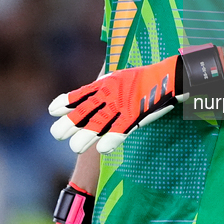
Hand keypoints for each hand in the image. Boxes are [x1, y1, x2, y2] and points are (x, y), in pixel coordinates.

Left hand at [49, 55, 186, 154]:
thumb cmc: (147, 77)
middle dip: (71, 122)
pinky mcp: (138, 114)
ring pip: (101, 121)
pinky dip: (113, 137)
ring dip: (87, 134)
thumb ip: (107, 80)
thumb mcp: (121, 75)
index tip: (52, 110)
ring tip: (74, 147)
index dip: (67, 102)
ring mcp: (124, 104)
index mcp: (107, 83)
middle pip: (87, 109)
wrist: (172, 74)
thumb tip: (96, 78)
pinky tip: (103, 148)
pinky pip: (123, 128)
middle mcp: (112, 93)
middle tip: (56, 134)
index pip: (82, 93)